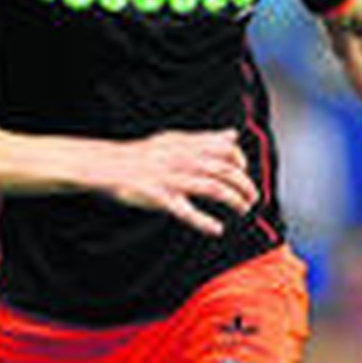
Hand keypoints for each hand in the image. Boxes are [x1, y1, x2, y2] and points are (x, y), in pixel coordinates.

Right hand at [94, 129, 257, 235]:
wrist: (109, 164)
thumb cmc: (144, 154)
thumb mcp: (175, 139)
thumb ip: (206, 138)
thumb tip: (233, 134)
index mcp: (188, 145)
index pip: (227, 149)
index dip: (241, 161)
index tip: (243, 172)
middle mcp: (184, 160)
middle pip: (226, 171)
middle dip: (245, 186)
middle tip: (252, 198)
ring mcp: (173, 179)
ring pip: (214, 189)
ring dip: (235, 200)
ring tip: (244, 210)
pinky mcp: (161, 198)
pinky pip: (187, 211)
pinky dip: (205, 222)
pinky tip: (217, 229)